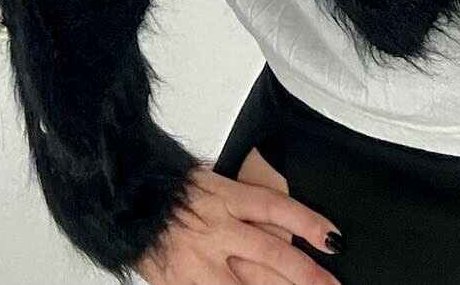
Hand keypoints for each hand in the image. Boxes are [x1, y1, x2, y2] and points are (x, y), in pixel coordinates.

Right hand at [134, 164, 341, 284]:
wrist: (124, 199)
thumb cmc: (170, 190)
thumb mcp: (212, 185)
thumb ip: (244, 207)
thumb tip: (282, 228)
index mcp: (226, 197)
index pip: (277, 208)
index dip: (309, 222)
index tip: (335, 239)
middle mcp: (219, 228)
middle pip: (274, 255)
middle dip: (308, 275)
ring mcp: (203, 261)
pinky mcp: (185, 284)